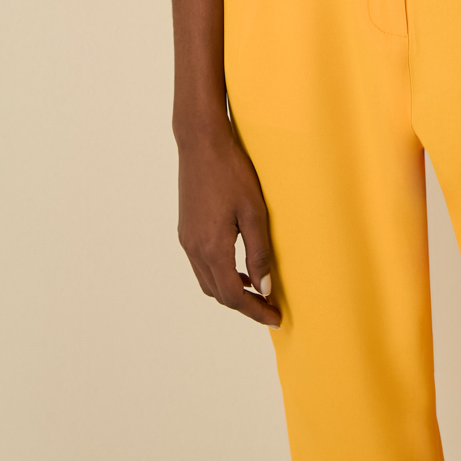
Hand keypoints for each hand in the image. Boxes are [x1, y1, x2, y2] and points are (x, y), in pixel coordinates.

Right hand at [176, 131, 280, 327]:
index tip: (275, 317)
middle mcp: (194, 248)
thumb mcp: (254, 212)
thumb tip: (264, 288)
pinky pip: (201, 264)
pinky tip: (237, 263)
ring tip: (255, 288)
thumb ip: (259, 253)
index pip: (233, 296)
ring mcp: (186, 239)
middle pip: (218, 293)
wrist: (200, 142)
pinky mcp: (185, 229)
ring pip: (207, 280)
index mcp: (212, 248)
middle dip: (243, 304)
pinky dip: (219, 273)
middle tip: (268, 307)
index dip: (255, 311)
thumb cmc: (231, 172)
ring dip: (230, 289)